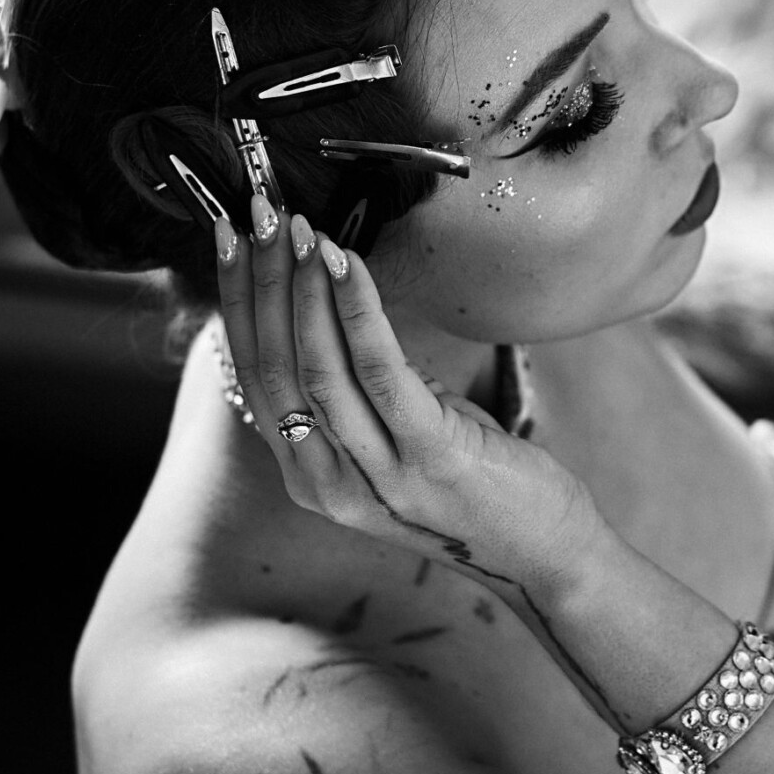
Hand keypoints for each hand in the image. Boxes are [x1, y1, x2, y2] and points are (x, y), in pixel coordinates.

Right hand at [214, 198, 594, 599]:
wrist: (543, 557)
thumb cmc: (476, 485)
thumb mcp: (400, 441)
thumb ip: (359, 397)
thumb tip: (332, 314)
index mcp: (311, 477)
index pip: (254, 378)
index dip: (238, 304)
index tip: (230, 240)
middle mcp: (328, 484)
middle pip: (273, 368)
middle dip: (260, 284)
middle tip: (258, 216)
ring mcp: (377, 476)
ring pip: (315, 368)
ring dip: (301, 290)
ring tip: (300, 230)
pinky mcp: (429, 458)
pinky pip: (380, 372)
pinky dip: (357, 310)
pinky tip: (346, 263)